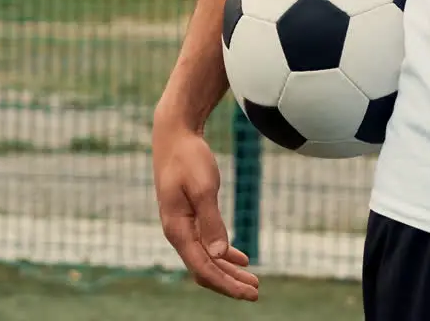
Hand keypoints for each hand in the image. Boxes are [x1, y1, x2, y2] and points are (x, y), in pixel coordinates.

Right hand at [153, 118, 259, 300]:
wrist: (174, 135)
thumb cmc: (188, 158)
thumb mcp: (204, 188)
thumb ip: (211, 221)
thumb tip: (220, 255)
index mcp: (178, 229)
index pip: (203, 268)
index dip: (226, 284)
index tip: (249, 293)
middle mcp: (178, 232)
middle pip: (204, 268)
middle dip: (229, 283)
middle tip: (255, 293)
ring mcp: (183, 225)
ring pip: (206, 258)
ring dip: (228, 271)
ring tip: (252, 281)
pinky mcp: (190, 216)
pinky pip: (207, 244)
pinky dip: (224, 254)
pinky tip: (241, 259)